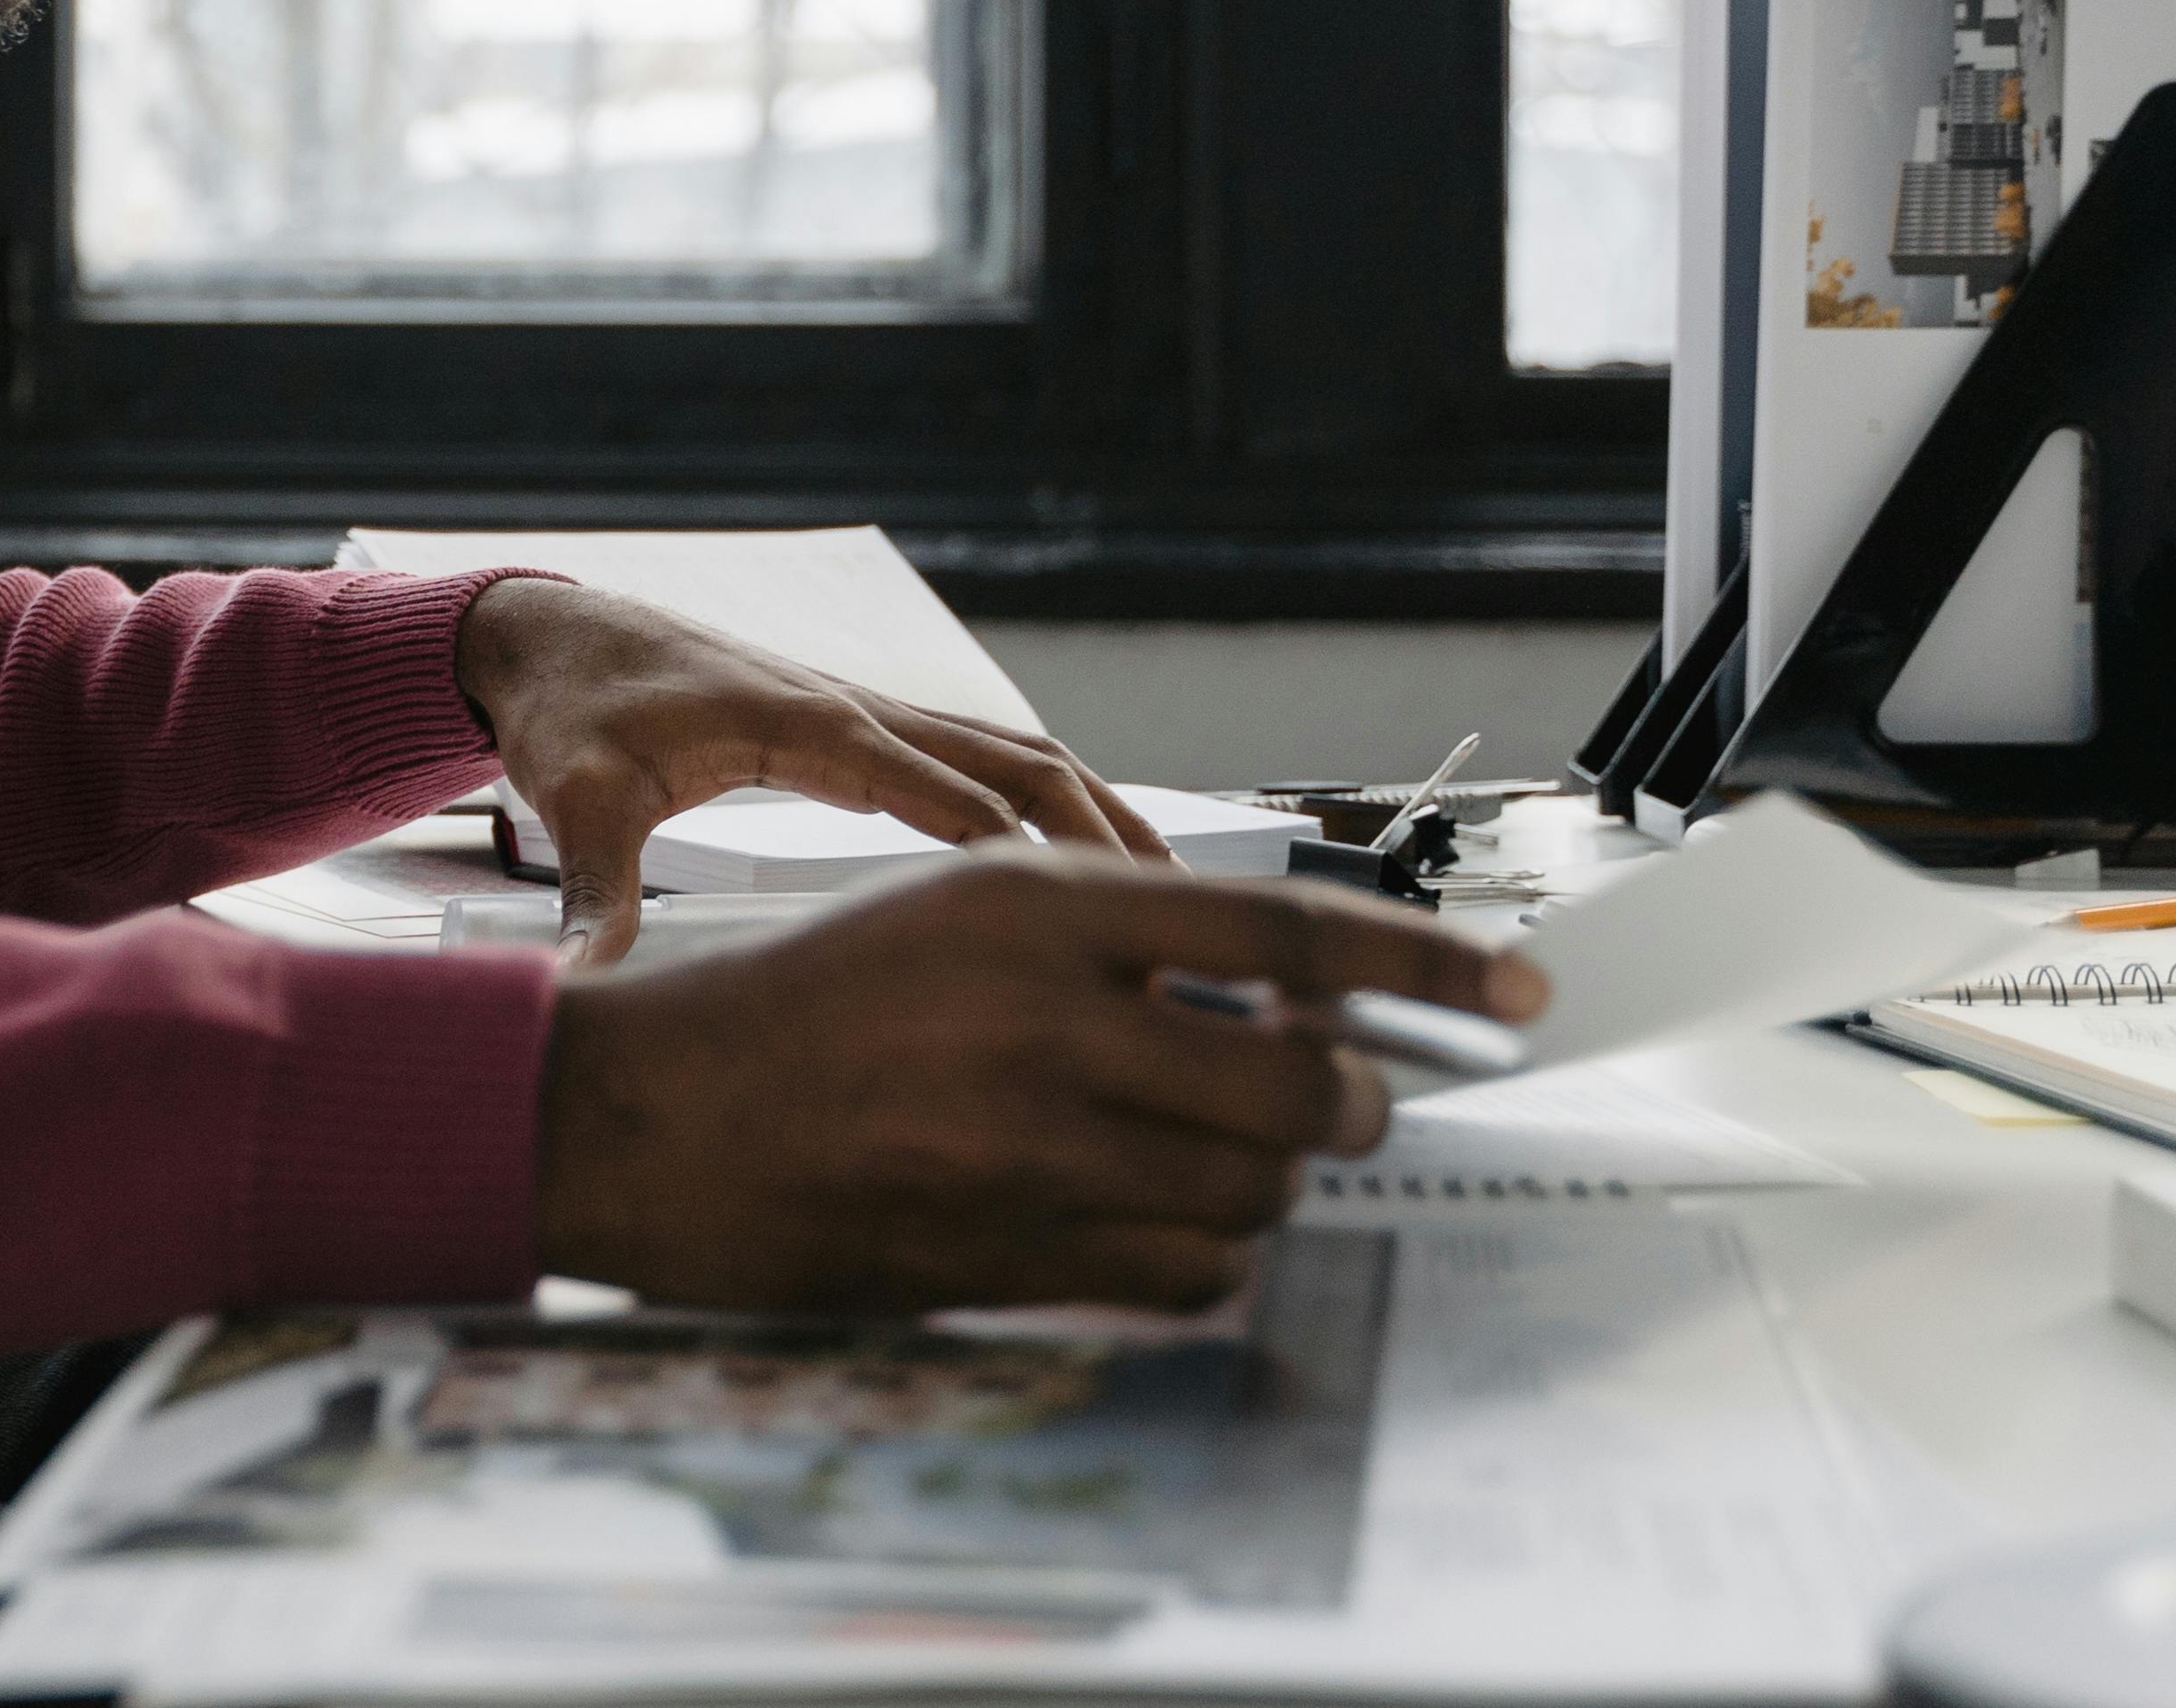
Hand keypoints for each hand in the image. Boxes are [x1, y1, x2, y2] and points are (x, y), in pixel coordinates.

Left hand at [452, 577, 1171, 963]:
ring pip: (1016, 755)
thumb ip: (593, 894)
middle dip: (1105, 838)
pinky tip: (1078, 870)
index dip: (1032, 858)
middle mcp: (858, 709)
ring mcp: (867, 713)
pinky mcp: (859, 729)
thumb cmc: (570, 713)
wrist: (553, 639)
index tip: (1106, 929)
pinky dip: (1046, 805)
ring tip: (1170, 903)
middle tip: (1183, 926)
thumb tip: (583, 984)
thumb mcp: (579, 801)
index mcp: (809, 727)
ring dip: (1093, 817)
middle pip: (1020, 763)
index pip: (951, 791)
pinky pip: (980, 760)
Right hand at [531, 848, 1549, 1313]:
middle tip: (1344, 1092)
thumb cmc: (805, 1002)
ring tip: (1215, 1150)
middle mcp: (1048, 1023)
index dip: (1428, 968)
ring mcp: (1029, 1150)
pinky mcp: (1009, 1253)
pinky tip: (1158, 1211)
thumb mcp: (954, 909)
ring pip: (1257, 1191)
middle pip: (1304, 1085)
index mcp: (1036, 906)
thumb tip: (1278, 997)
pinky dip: (1208, 1250)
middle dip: (1353, 1101)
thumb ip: (1111, 940)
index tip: (1524, 995)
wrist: (651, 1115)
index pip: (1287, 935)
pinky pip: (1187, 1270)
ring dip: (1272, 1181)